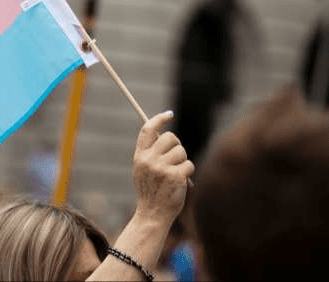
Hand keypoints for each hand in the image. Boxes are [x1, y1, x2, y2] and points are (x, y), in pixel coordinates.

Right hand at [132, 111, 193, 226]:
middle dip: (177, 145)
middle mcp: (148, 159)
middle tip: (176, 158)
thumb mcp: (143, 170)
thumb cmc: (151, 191)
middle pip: (170, 137)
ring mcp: (161, 168)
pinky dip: (188, 172)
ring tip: (175, 175)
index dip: (159, 119)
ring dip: (183, 162)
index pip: (148, 130)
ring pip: (181, 151)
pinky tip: (180, 182)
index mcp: (139, 156)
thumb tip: (165, 134)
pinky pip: (189, 164)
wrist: (152, 214)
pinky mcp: (175, 176)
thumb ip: (150, 154)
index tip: (169, 114)